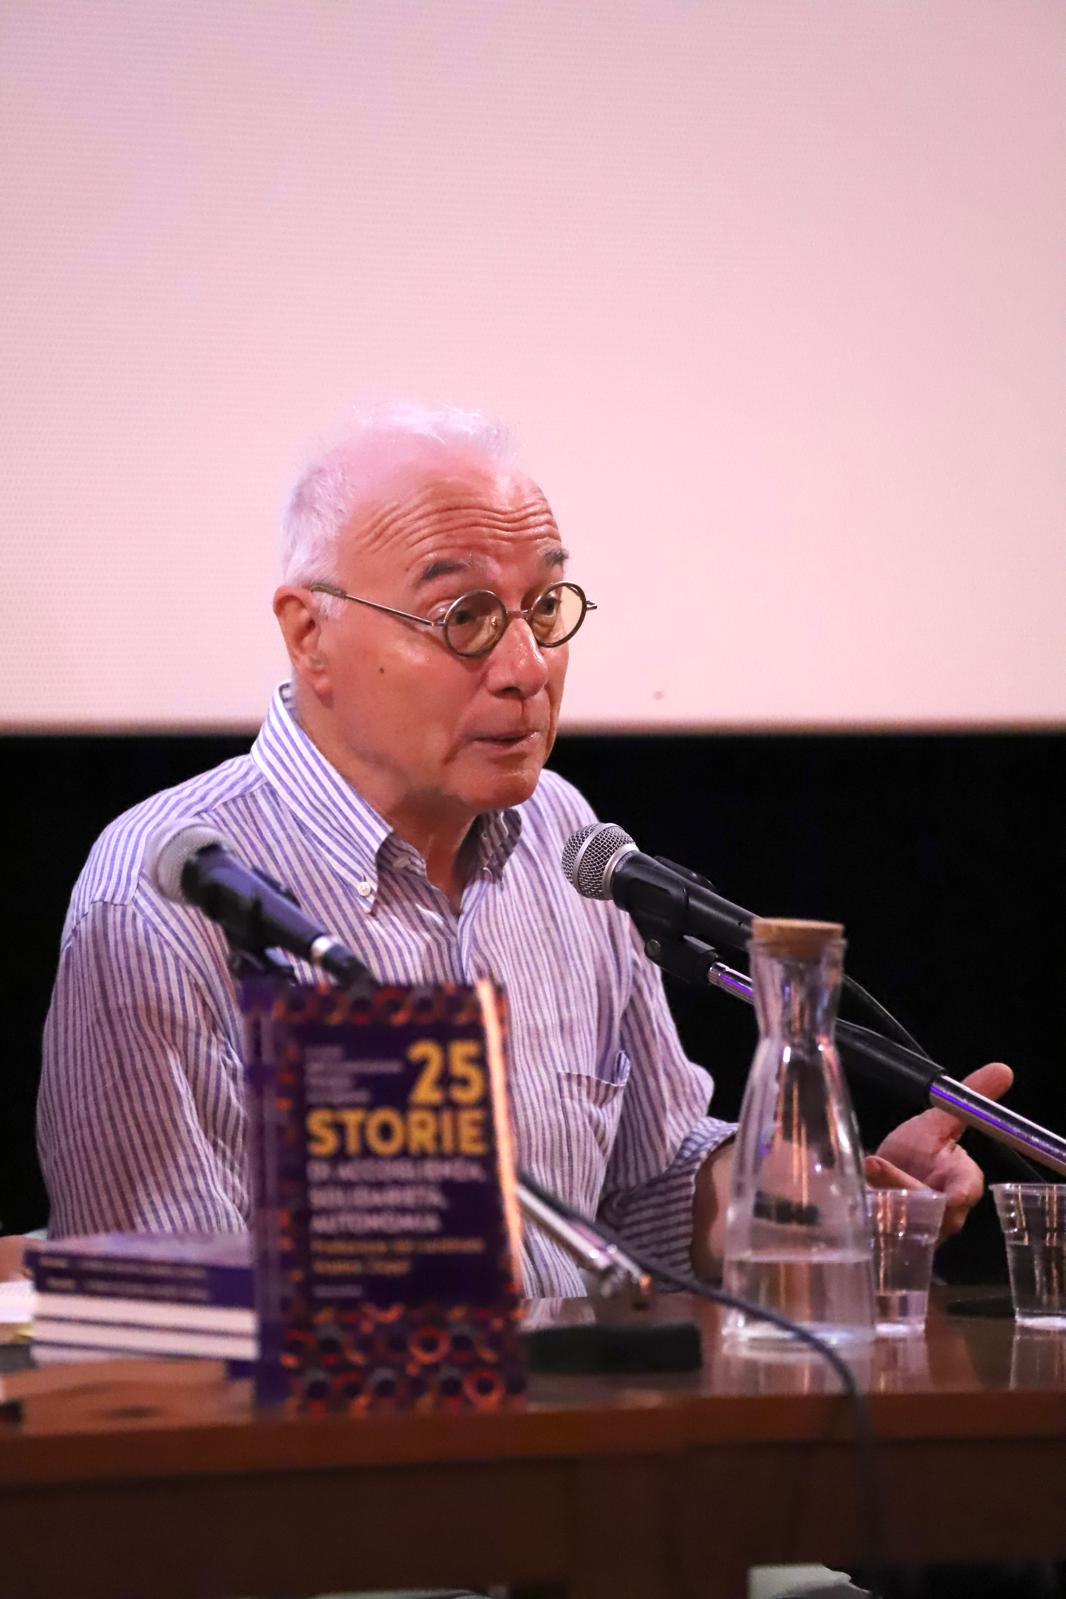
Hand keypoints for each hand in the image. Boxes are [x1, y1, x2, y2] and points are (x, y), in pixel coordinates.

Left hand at [864, 1061, 1013, 1238]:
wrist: (880, 1177)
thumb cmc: (914, 1152)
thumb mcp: (937, 1122)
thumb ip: (968, 1098)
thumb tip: (1004, 1068)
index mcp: (960, 1183)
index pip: (969, 1190)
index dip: (960, 1193)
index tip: (949, 1194)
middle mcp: (941, 1212)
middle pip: (931, 1208)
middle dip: (904, 1187)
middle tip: (875, 1164)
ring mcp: (914, 1230)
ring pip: (902, 1220)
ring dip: (880, 1196)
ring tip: (862, 1170)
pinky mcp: (885, 1239)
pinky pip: (877, 1232)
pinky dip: (863, 1213)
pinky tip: (849, 1196)